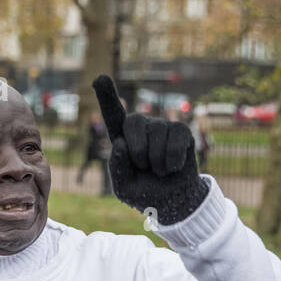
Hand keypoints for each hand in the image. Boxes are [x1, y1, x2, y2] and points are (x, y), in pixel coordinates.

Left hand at [92, 74, 209, 224]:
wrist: (173, 202)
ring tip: (159, 171)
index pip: (113, 114)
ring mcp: (162, 126)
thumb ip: (117, 168)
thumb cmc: (145, 193)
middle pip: (133, 121)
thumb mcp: (124, 188)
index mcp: (123, 138)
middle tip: (144, 168)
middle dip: (138, 150)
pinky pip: (177, 138)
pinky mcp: (181, 131)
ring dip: (157, 162)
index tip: (99, 78)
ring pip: (157, 133)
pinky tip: (173, 167)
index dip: (107, 96)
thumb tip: (120, 142)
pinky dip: (173, 160)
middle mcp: (141, 128)